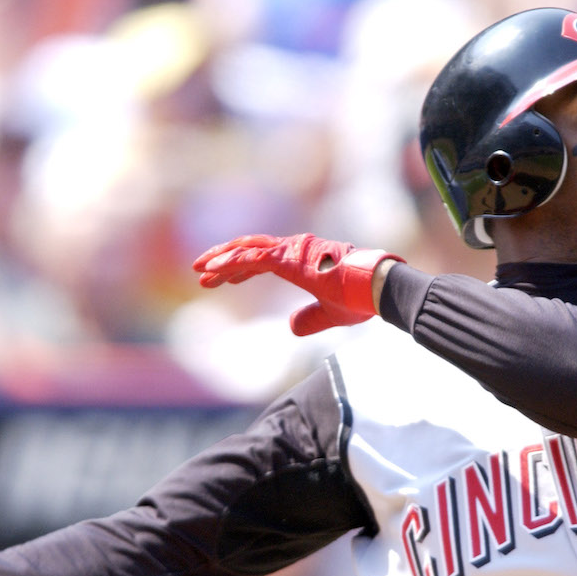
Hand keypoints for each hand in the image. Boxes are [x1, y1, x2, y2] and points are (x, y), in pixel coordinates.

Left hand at [193, 233, 402, 335]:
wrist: (375, 288)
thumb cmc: (359, 298)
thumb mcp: (330, 314)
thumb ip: (310, 318)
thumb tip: (291, 327)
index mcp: (303, 259)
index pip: (263, 258)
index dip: (240, 268)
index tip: (222, 279)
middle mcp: (295, 248)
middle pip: (250, 248)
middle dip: (224, 258)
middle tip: (201, 269)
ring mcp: (292, 251)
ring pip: (247, 250)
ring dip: (221, 259)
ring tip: (200, 270)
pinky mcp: (290, 259)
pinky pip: (254, 259)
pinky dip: (232, 263)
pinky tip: (215, 270)